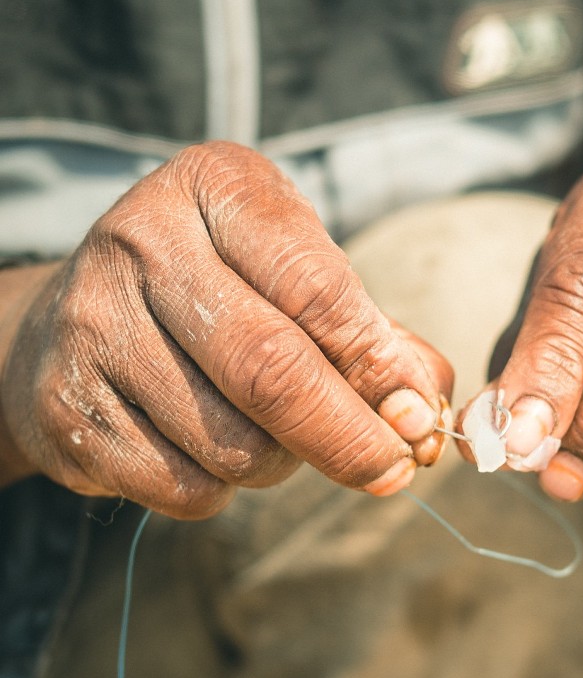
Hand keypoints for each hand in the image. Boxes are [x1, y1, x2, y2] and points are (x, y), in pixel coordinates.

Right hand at [0, 142, 451, 516]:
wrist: (76, 314)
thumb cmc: (218, 291)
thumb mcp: (294, 274)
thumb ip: (368, 334)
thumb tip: (423, 412)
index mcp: (216, 187)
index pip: (316, 287)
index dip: (376, 365)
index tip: (417, 415)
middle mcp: (142, 243)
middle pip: (270, 370)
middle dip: (349, 438)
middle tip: (393, 470)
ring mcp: (92, 325)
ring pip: (231, 442)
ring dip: (282, 463)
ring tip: (276, 436)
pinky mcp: (64, 408)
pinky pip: (182, 485)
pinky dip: (224, 490)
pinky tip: (212, 451)